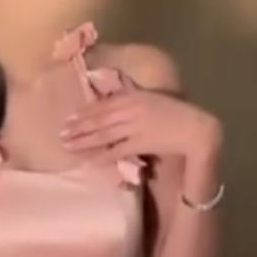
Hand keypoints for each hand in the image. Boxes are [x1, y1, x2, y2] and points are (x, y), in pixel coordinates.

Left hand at [60, 76, 221, 164]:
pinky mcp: (141, 144)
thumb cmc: (174, 113)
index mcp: (133, 97)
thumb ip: (130, 100)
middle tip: (61, 135)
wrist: (195, 128)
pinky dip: (102, 155)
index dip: (83, 114)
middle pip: (98, 120)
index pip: (102, 106)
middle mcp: (131, 110)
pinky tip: (89, 159)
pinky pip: (117, 151)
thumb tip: (109, 103)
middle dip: (78, 128)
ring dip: (84, 141)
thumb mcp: (150, 100)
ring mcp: (135, 127)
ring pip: (103, 135)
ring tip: (68, 146)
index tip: (68, 119)